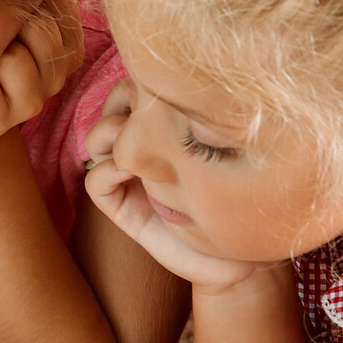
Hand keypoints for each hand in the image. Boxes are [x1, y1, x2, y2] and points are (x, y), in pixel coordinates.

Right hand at [82, 86, 276, 292]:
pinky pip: (96, 179)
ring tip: (139, 143)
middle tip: (153, 112)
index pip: (142, 85)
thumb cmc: (246, 203)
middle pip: (115, 103)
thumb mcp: (234, 154)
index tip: (175, 90)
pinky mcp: (121, 207)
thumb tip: (210, 84)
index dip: (149, 81)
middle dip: (127, 101)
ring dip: (113, 133)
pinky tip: (133, 173)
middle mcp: (146, 147)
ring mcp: (130, 176)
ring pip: (98, 136)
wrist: (239, 261)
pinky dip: (107, 170)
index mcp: (170, 128)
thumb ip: (216, 122)